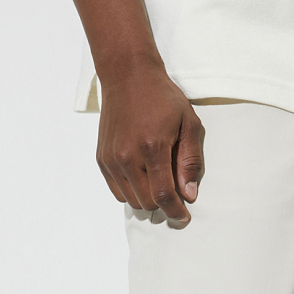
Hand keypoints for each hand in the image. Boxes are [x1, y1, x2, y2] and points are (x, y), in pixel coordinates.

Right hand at [96, 58, 204, 224]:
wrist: (128, 76)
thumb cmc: (162, 98)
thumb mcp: (189, 123)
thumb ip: (190, 161)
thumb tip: (189, 194)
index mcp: (152, 147)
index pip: (163, 195)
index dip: (175, 211)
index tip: (184, 217)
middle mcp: (127, 156)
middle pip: (147, 202)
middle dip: (164, 203)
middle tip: (175, 189)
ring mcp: (111, 159)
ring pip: (131, 200)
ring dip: (147, 198)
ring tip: (158, 178)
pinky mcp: (102, 159)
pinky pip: (117, 191)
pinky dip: (132, 191)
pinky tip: (143, 176)